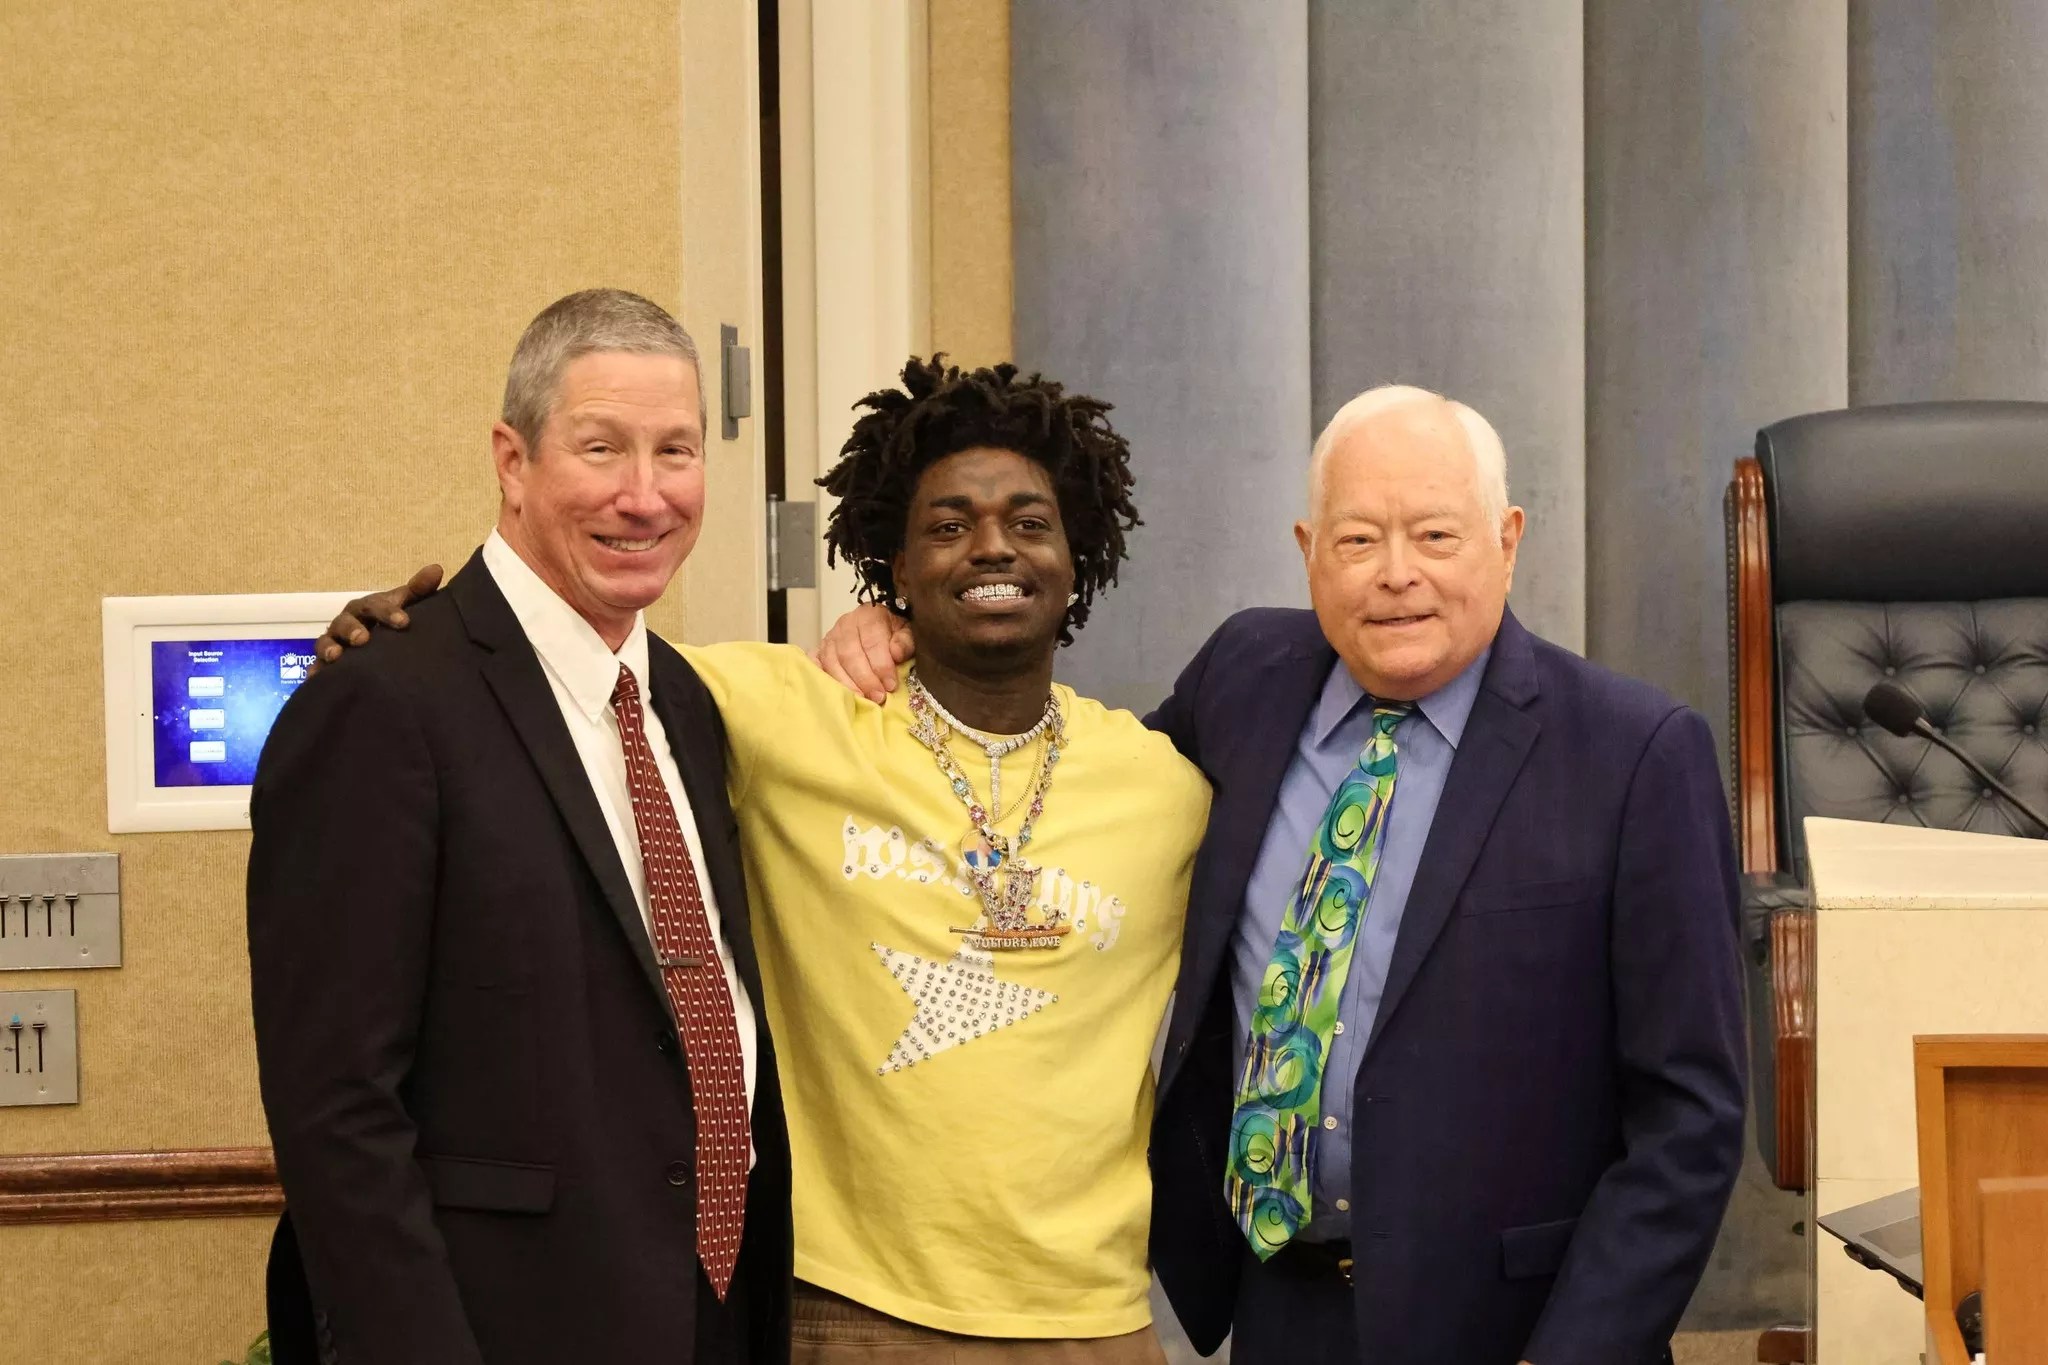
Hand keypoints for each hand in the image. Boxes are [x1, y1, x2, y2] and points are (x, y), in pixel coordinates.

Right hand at [310, 564, 442, 674]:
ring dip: (329, 647)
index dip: (388, 612)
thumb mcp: (404, 605)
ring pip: (326, 642)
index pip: (375, 605)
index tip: (404, 622)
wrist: (375, 644)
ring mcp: (334, 642)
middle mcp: (347, 622)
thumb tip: (436, 569)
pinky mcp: (326, 664)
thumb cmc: (389, 619)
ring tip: (335, 656)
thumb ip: (418, 590)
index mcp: (367, 607)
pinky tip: (317, 677)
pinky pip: (317, 667)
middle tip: (362, 639)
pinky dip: (316, 671)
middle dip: (352, 629)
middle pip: (345, 622)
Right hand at [810, 603, 913, 703]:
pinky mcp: (819, 650)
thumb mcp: (907, 632)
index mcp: (869, 615)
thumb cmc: (894, 633)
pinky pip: (815, 665)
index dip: (881, 665)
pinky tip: (834, 693)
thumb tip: (896, 654)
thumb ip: (905, 642)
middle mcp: (845, 624)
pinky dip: (822, 679)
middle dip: (865, 679)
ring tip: (862, 700)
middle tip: (878, 697)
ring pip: (832, 662)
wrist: (880, 626)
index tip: (891, 685)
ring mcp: (829, 638)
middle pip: (849, 654)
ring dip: (847, 684)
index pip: (872, 641)